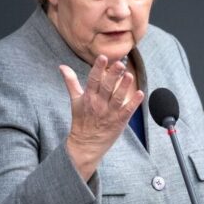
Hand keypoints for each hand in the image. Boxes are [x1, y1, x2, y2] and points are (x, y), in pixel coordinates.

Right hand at [59, 55, 143, 180]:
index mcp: (88, 97)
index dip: (98, 69)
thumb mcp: (75, 100)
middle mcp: (99, 104)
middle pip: (107, 87)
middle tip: (120, 64)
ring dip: (124, 87)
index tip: (103, 57)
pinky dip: (134, 103)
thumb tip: (62, 66)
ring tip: (130, 76)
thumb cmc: (81, 120)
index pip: (93, 80)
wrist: (85, 145)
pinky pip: (127, 111)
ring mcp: (110, 113)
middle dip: (113, 75)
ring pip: (118, 98)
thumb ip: (71, 82)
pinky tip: (141, 94)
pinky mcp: (119, 121)